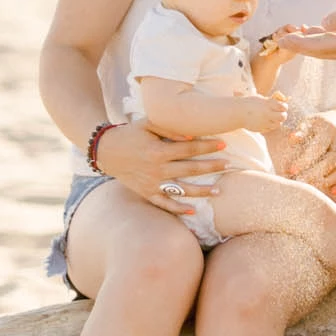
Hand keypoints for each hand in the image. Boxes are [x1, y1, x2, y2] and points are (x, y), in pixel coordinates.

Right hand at [92, 118, 226, 215]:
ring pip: (181, 190)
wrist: (106, 150)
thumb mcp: (147, 124)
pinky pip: (164, 204)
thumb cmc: (130, 133)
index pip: (189, 149)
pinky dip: (177, 209)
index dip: (207, 146)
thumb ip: (170, 128)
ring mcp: (152, 184)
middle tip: (229, 165)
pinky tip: (192, 211)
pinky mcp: (146, 193)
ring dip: (201, 192)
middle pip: (190, 170)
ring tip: (219, 191)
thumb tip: (192, 136)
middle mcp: (157, 169)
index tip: (224, 144)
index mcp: (158, 151)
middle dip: (211, 167)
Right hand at [241, 92, 293, 137]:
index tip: (281, 107)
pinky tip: (266, 122)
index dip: (284, 107)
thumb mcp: (260, 98)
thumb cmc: (249, 103)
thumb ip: (271, 101)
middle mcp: (267, 113)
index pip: (283, 107)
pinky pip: (270, 129)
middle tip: (280, 113)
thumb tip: (283, 100)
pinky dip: (270, 126)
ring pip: (278, 124)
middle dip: (283, 115)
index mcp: (267, 104)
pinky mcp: (260, 129)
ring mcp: (264, 122)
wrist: (237, 112)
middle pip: (283, 117)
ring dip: (277, 121)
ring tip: (272, 118)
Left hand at [269, 109, 335, 194]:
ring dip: (328, 181)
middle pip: (332, 161)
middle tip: (300, 183)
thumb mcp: (310, 122)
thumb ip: (301, 130)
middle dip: (315, 174)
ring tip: (313, 189)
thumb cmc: (319, 124)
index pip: (318, 147)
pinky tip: (333, 192)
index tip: (291, 170)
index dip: (305, 160)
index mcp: (329, 130)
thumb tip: (292, 138)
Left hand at [282, 0, 335, 62]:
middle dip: (299, 45)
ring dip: (310, 44)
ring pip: (328, 50)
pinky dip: (323, 40)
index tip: (281, 39)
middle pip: (320, 51)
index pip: (319, 46)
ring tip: (293, 34)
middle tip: (279, 38)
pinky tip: (316, 31)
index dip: (298, 43)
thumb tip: (324, 24)